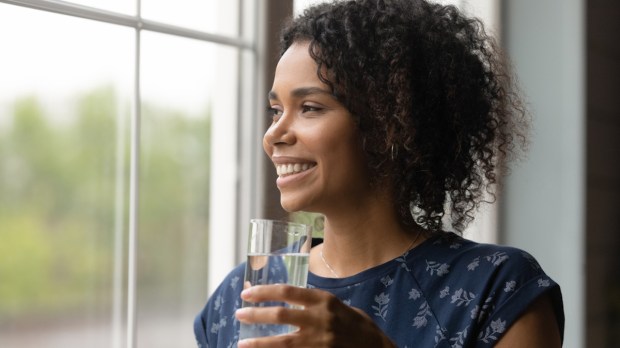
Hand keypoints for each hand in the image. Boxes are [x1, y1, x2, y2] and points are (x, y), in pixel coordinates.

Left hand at [235, 284, 395, 347]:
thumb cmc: (358, 327)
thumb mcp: (339, 307)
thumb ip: (315, 304)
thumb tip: (287, 301)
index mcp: (325, 301)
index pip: (288, 292)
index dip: (264, 292)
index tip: (247, 293)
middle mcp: (321, 320)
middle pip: (280, 315)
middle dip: (256, 314)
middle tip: (239, 314)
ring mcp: (320, 342)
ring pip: (282, 342)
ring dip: (259, 343)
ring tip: (242, 342)